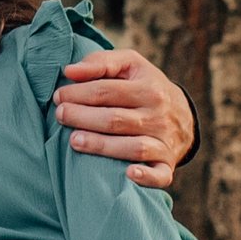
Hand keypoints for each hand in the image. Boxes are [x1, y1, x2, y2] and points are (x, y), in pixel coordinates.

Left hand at [54, 49, 195, 190]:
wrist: (182, 113)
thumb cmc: (144, 85)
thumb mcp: (130, 65)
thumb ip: (100, 62)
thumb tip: (69, 72)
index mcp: (148, 88)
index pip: (105, 91)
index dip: (77, 94)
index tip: (58, 97)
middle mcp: (158, 116)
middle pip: (114, 119)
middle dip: (82, 118)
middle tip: (60, 115)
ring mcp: (164, 141)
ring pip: (132, 147)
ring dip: (101, 146)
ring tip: (73, 140)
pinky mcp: (167, 164)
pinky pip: (160, 174)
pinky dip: (147, 177)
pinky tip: (128, 174)